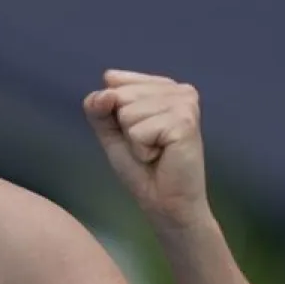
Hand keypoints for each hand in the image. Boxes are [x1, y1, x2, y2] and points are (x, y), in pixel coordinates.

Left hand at [83, 69, 208, 228]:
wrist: (164, 201)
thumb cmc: (142, 168)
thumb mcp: (112, 131)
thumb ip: (99, 108)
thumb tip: (105, 92)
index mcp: (162, 87)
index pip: (115, 82)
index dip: (113, 113)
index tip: (136, 133)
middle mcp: (178, 90)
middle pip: (120, 95)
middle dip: (125, 128)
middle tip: (148, 146)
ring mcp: (185, 103)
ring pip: (127, 112)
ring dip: (134, 140)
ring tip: (155, 151)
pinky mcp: (184, 121)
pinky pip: (139, 130)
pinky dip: (142, 149)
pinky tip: (162, 155)